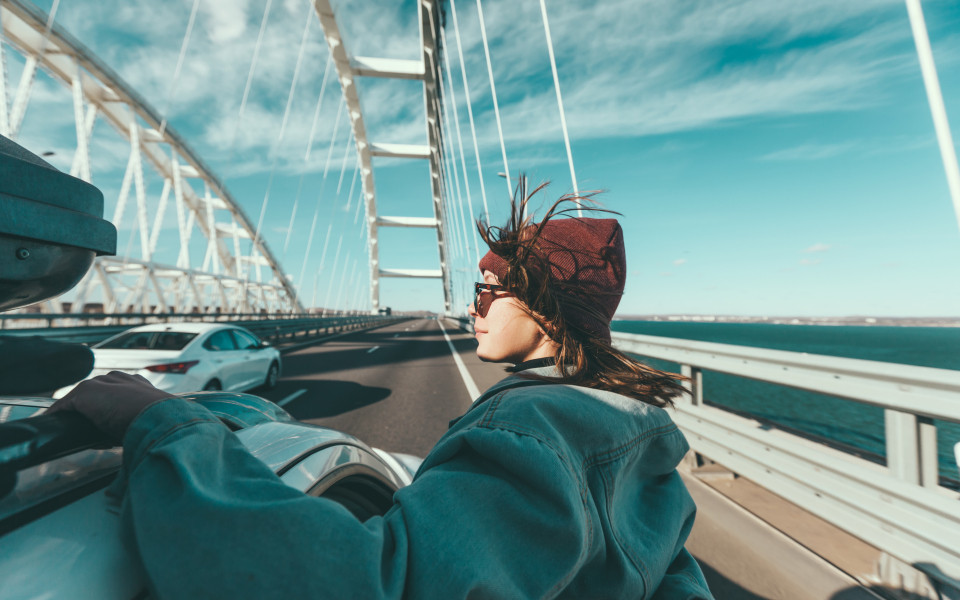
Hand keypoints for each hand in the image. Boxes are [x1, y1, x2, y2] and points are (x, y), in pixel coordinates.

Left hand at [47, 371, 173, 442]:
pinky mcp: (85, 393)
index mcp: (139, 384)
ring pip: (80, 398)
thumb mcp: (151, 417)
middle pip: (96, 393)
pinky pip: (65, 404)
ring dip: (76, 412)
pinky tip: (54, 422)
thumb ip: (141, 418)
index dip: (109, 408)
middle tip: (89, 428)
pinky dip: (58, 414)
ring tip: (71, 427)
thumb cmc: (161, 421)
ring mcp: (102, 383)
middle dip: (91, 409)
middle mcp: (119, 378)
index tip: (105, 424)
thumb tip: (132, 436)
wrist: (158, 416)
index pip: (116, 392)